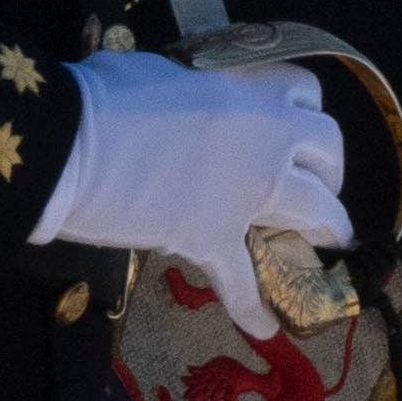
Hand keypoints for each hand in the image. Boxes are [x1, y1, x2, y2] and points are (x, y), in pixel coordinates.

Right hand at [28, 49, 342, 310]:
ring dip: (329, 225)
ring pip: (316, 209)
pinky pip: (242, 281)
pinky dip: (252, 308)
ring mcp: (247, 192)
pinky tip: (265, 328)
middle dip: (329, 166)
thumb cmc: (101, 95)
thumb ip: (186, 87)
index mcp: (245, 90)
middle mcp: (264, 137)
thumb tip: (175, 95)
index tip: (295, 126)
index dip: (304, 112)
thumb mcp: (159, 72)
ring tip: (329, 240)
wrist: (71, 144)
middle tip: (317, 182)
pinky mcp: (214, 238)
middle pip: (328, 146)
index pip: (304, 92)